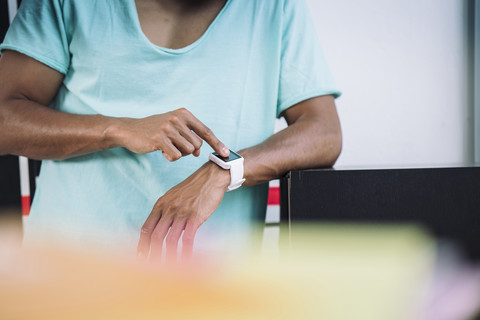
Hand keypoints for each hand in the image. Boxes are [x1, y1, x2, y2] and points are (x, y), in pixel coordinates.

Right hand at [114, 108, 228, 160]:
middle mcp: (177, 118)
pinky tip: (161, 151)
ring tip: (167, 147)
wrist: (129, 130)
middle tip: (175, 147)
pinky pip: (175, 156)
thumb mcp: (174, 128)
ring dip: (179, 154)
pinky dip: (170, 157)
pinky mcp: (159, 139)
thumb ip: (189, 137)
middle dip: (189, 151)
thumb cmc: (154, 130)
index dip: (217, 143)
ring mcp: (168, 128)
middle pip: (197, 145)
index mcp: (184, 113)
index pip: (206, 130)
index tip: (226, 153)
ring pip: (188, 151)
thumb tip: (199, 151)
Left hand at [137, 162, 229, 261]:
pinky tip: (186, 261)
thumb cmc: (194, 188)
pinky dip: (185, 253)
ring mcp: (181, 213)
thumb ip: (166, 211)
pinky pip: (187, 239)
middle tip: (151, 268)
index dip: (142, 244)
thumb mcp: (174, 196)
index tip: (140, 257)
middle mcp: (168, 209)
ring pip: (170, 240)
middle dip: (152, 254)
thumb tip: (160, 228)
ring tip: (168, 269)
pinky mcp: (195, 217)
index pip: (146, 228)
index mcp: (161, 204)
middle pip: (155, 236)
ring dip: (168, 257)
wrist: (211, 177)